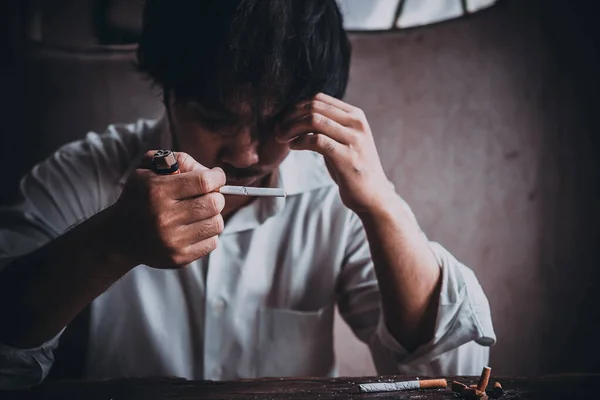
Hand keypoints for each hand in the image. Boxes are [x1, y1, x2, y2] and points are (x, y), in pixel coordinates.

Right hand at [108, 151, 225, 268]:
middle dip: (216, 196)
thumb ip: (178, 161)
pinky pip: (212, 243)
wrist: (119, 237)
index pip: (203, 182)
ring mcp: (172, 241)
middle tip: (208, 195)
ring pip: (217, 224)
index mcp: (157, 191)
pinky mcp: (179, 258)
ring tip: (200, 212)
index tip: (216, 176)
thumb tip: (210, 172)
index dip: (217, 177)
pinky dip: (208, 234)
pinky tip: (194, 228)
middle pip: (214, 203)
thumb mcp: (148, 170)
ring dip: (213, 216)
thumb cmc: (140, 198)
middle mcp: (164, 217)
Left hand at [276, 93, 393, 213]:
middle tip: (278, 128)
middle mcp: (356, 124)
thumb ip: (330, 127)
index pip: (320, 99)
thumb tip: (300, 116)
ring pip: (314, 120)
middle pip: (314, 107)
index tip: (284, 119)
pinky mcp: (346, 157)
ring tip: (282, 137)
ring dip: (291, 128)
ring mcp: (353, 139)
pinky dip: (300, 141)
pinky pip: (316, 141)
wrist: (373, 195)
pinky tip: (293, 146)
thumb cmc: (353, 168)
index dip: (296, 106)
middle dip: (290, 116)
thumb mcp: (345, 141)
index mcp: (356, 116)